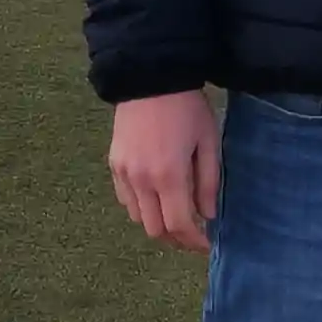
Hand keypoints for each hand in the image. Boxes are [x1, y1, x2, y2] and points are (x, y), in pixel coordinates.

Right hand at [108, 90, 220, 252]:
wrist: (150, 77)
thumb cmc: (187, 107)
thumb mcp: (207, 140)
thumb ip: (208, 181)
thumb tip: (207, 215)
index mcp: (169, 175)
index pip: (179, 225)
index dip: (194, 242)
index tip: (207, 245)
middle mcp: (142, 181)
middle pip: (156, 230)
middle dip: (176, 238)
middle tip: (194, 233)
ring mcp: (124, 174)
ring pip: (139, 219)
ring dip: (159, 223)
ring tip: (177, 213)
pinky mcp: (114, 165)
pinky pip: (126, 201)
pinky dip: (142, 207)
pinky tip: (157, 196)